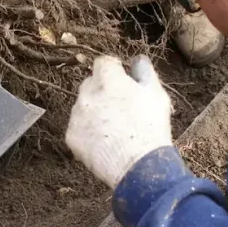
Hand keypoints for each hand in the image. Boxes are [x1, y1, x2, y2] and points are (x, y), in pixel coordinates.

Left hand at [66, 56, 173, 188]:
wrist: (137, 166)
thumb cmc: (151, 128)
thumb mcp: (156, 95)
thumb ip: (144, 72)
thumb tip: (137, 60)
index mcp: (108, 79)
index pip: (103, 62)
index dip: (114, 69)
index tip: (121, 78)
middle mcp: (87, 93)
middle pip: (90, 83)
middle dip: (102, 90)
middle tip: (118, 106)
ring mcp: (76, 115)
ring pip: (82, 106)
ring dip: (94, 111)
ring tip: (113, 129)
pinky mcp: (71, 136)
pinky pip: (78, 128)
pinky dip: (87, 132)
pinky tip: (104, 142)